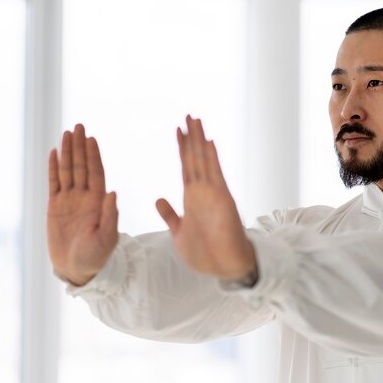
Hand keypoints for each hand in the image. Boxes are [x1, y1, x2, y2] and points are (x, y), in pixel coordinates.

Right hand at [47, 124, 118, 285]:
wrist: (77, 269)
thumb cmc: (96, 256)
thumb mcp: (106, 238)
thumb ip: (110, 215)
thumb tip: (112, 192)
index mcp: (99, 202)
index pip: (96, 173)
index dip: (94, 156)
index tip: (92, 139)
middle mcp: (85, 197)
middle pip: (82, 166)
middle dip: (80, 147)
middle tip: (79, 126)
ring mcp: (70, 200)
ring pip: (68, 171)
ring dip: (67, 152)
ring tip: (67, 133)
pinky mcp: (55, 206)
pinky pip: (54, 183)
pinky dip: (53, 168)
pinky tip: (54, 153)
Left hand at [156, 115, 256, 281]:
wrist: (224, 267)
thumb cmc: (204, 254)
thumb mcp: (179, 232)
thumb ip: (170, 215)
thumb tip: (158, 199)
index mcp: (191, 199)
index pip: (186, 167)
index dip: (182, 149)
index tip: (177, 130)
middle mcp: (202, 192)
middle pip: (195, 158)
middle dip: (191, 137)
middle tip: (187, 115)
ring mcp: (213, 194)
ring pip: (204, 161)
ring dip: (199, 140)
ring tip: (195, 120)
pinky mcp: (222, 199)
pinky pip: (216, 175)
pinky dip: (212, 158)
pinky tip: (208, 141)